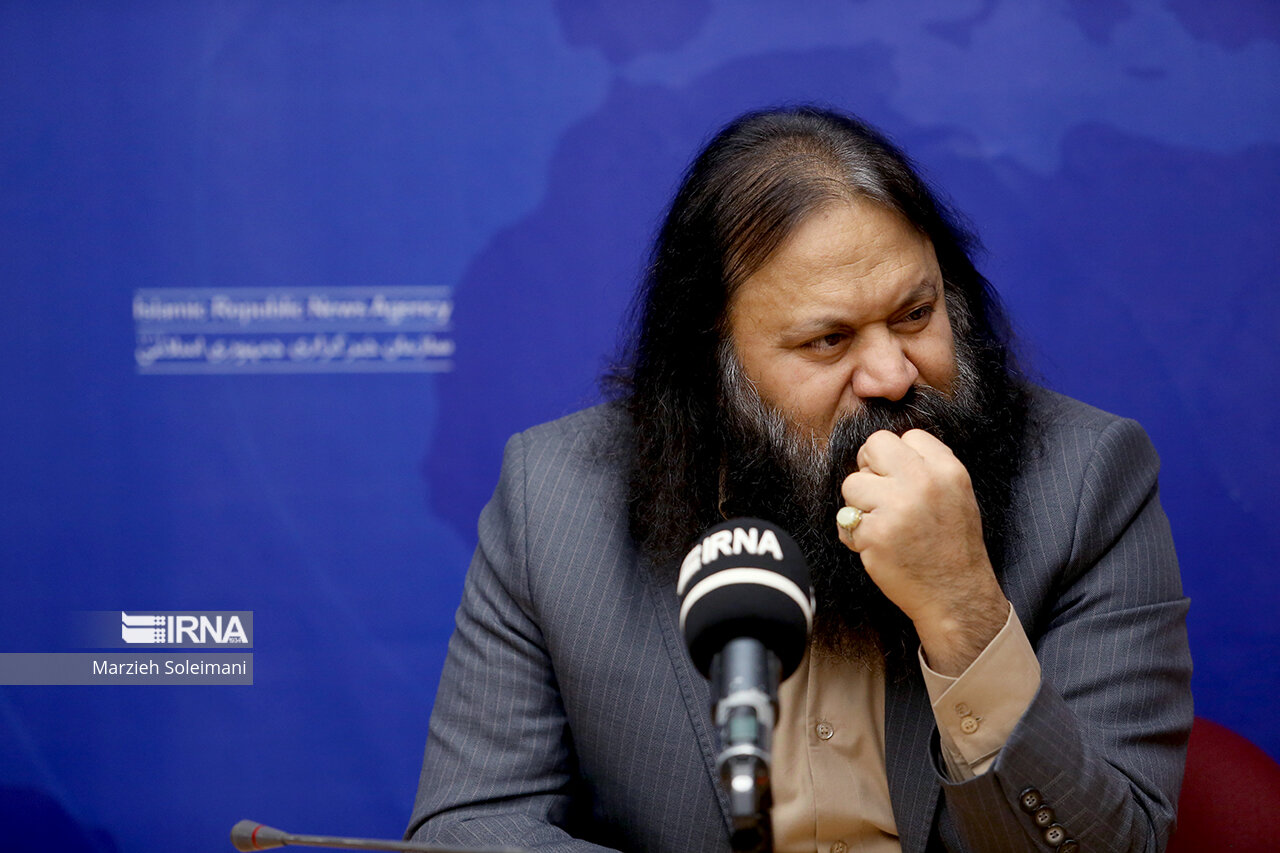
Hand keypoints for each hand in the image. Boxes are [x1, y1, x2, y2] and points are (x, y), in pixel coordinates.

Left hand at [838, 429, 1007, 674]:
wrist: (955, 594)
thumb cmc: (952, 545)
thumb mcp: (957, 495)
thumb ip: (928, 468)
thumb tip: (886, 452)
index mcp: (948, 470)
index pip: (908, 435)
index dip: (897, 458)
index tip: (899, 478)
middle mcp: (923, 483)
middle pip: (874, 445)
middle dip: (870, 468)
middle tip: (878, 493)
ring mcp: (897, 507)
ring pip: (852, 483)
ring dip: (859, 505)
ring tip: (881, 524)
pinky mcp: (875, 533)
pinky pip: (844, 519)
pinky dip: (853, 534)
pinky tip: (875, 546)